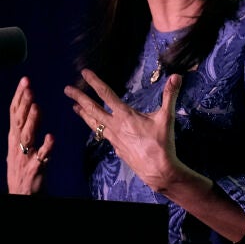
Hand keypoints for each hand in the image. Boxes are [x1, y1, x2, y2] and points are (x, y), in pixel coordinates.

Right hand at [7, 76, 54, 194]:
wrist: (20, 193)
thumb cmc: (22, 166)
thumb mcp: (20, 144)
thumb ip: (26, 126)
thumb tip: (32, 106)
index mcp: (13, 136)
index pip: (14, 112)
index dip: (19, 96)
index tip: (25, 80)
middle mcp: (16, 144)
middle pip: (19, 120)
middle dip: (23, 103)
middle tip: (29, 87)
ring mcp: (24, 156)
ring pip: (27, 136)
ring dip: (31, 121)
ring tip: (37, 107)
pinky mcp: (34, 168)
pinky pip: (41, 157)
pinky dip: (46, 147)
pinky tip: (51, 137)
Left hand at [66, 70, 183, 192]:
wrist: (158, 170)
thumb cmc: (161, 143)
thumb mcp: (166, 117)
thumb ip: (170, 95)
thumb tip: (177, 76)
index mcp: (125, 115)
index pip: (106, 94)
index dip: (95, 82)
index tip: (85, 73)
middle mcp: (115, 126)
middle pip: (93, 109)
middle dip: (79, 98)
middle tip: (67, 90)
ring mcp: (113, 138)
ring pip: (94, 123)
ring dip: (83, 114)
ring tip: (74, 108)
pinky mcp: (116, 148)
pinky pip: (103, 135)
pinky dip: (97, 128)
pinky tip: (97, 128)